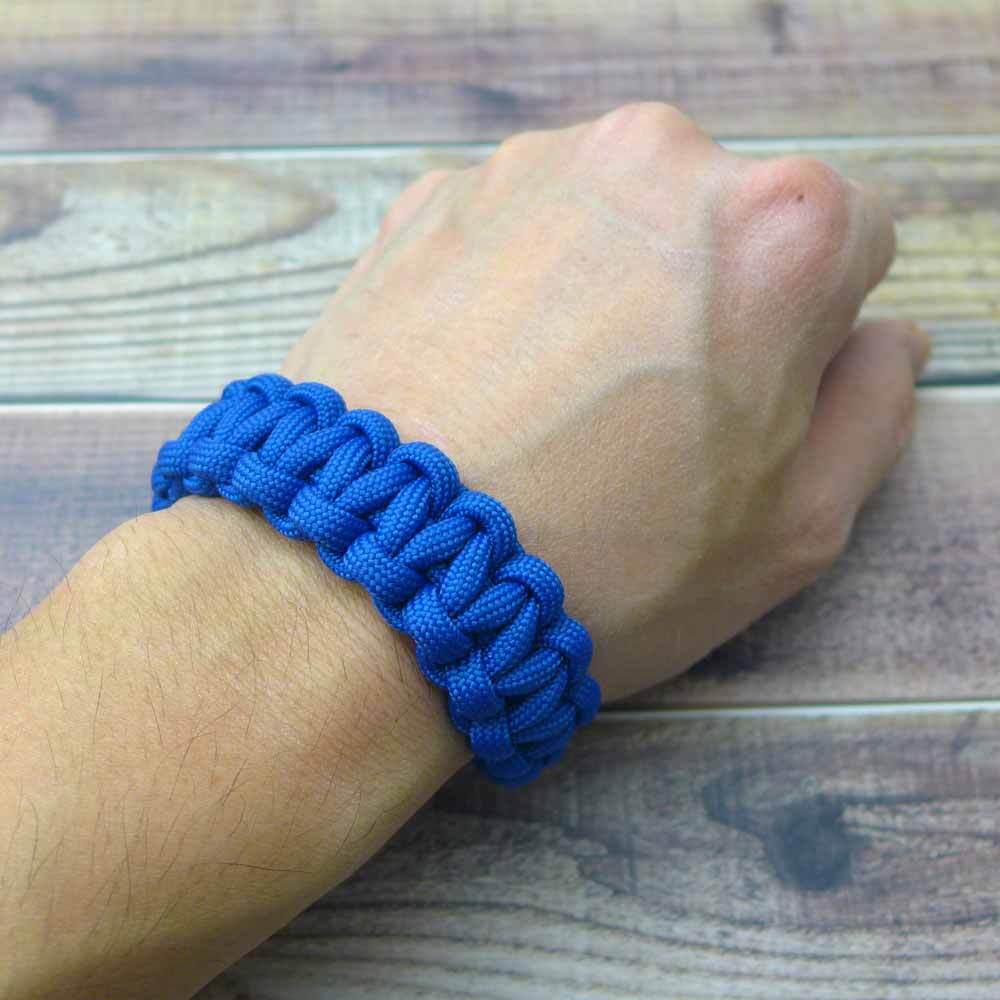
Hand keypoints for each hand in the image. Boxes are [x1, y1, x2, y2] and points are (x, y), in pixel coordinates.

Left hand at [282, 102, 928, 702]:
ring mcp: (527, 170)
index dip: (812, 330)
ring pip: (617, 221)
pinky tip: (486, 385)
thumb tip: (880, 340)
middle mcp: (654, 160)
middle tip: (644, 420)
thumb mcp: (794, 528)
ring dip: (608, 293)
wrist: (379, 571)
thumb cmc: (601, 565)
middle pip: (727, 219)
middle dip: (711, 302)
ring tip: (552, 411)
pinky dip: (518, 292)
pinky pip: (516, 235)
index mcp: (776, 227)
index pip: (853, 239)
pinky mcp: (432, 200)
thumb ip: (870, 411)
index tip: (753, 400)